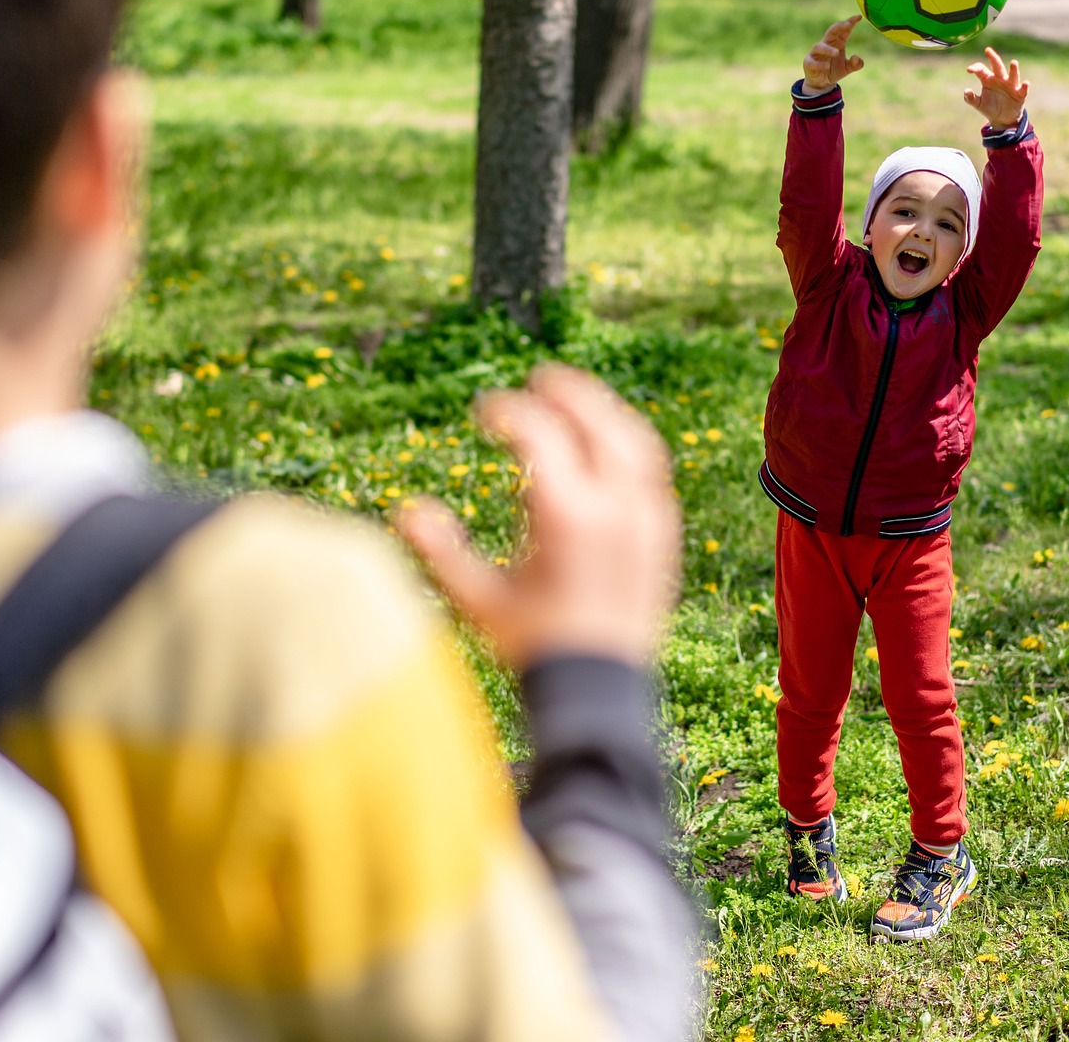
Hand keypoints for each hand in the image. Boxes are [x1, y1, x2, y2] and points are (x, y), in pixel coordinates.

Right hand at [398, 364, 678, 668]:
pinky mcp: (664, 534)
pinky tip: (607, 445)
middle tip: (539, 379)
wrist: (601, 689)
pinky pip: (652, 470)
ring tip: (576, 400)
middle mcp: (615, 507)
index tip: (483, 411)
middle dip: (566, 392)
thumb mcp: (479, 600)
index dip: (508, 411)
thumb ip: (441, 552)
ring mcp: (647, 518)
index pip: (540, 433)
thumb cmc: (535, 646)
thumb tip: (404, 509)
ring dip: (603, 411)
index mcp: (567, 515)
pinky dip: (628, 444)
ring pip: (634, 440)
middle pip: (596, 421)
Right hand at [803, 16, 864, 93]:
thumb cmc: (834, 70)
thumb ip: (856, 64)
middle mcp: (826, 44)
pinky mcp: (809, 63)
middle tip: (848, 24)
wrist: (821, 84)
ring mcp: (816, 53)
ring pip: (820, 46)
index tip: (858, 17)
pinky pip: (813, 62)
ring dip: (828, 49)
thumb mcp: (847, 68)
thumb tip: (856, 58)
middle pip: (831, 32)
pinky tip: (827, 66)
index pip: (843, 30)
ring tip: (837, 53)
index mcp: (837, 42)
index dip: (850, 22)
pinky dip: (819, 64)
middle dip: (839, 27)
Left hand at [962, 46, 1028, 127]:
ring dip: (1013, 69)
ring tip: (1013, 62)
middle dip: (993, 58)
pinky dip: (1024, 86)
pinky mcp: (1020, 94)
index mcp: (988, 79)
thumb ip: (971, 98)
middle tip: (988, 50)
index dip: (976, 68)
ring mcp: (1011, 85)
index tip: (969, 70)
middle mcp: (1000, 79)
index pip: (981, 70)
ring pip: (1013, 75)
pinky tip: (1025, 83)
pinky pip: (1023, 89)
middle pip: (997, 67)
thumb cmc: (990, 108)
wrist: (1002, 120)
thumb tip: (966, 91)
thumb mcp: (978, 104)